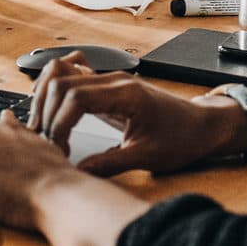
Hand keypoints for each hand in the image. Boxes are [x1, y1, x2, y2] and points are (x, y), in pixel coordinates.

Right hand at [28, 52, 236, 175]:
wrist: (202, 125)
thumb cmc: (183, 137)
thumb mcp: (148, 156)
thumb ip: (110, 164)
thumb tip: (78, 172)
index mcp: (126, 94)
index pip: (75, 97)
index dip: (59, 122)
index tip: (59, 147)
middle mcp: (113, 80)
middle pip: (60, 81)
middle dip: (47, 112)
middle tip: (47, 141)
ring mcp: (107, 79)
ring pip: (60, 73)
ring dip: (45, 97)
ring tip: (43, 126)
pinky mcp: (104, 85)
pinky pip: (69, 75)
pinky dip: (53, 89)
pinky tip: (50, 109)